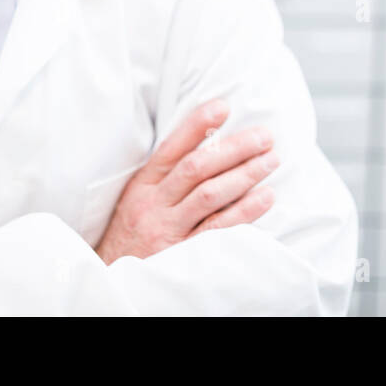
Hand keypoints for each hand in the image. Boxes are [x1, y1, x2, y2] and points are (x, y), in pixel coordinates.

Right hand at [94, 99, 279, 264]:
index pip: (173, 148)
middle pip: (198, 167)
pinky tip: (266, 197)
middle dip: (234, 148)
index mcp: (143, 185)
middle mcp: (154, 204)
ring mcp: (168, 230)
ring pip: (210, 195)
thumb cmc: (133, 233)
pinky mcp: (182, 255)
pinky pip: (218, 230)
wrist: (114, 278)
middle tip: (264, 136)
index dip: (197, 125)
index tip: (223, 107)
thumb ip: (166, 174)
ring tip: (271, 160)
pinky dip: (245, 211)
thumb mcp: (138, 198)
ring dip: (245, 174)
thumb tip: (207, 140)